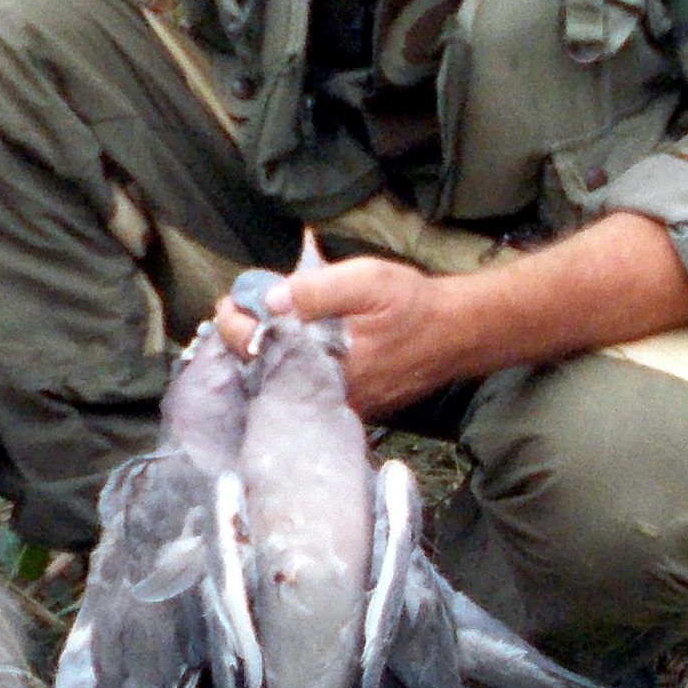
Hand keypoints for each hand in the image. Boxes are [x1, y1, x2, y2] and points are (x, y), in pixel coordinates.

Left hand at [212, 253, 458, 420]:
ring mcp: (338, 405)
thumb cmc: (412, 304)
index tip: (230, 301)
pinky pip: (303, 388)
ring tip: (256, 325)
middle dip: (242, 341)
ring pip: (281, 383)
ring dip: (263, 355)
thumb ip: (315, 290)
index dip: (233, 322)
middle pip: (261, 372)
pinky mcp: (348, 406)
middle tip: (236, 311)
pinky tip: (288, 345)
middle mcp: (326, 395)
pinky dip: (288, 367)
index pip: (256, 349)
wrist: (458, 333)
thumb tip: (270, 300)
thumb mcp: (366, 281)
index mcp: (324, 366)